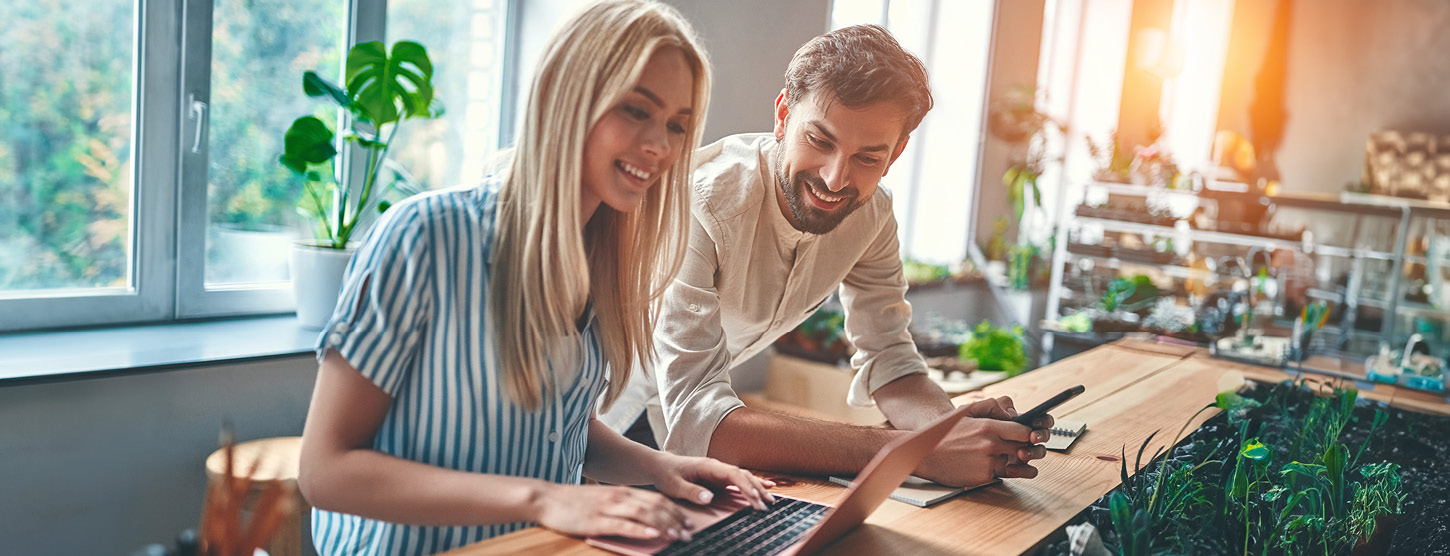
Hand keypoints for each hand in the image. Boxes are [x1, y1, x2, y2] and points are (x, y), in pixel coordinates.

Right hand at [533, 483, 692, 540]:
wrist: (546, 498)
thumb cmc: (575, 502)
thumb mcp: (603, 500)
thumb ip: (623, 507)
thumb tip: (644, 519)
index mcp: (622, 492)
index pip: (656, 499)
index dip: (674, 509)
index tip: (688, 521)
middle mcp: (619, 497)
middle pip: (655, 506)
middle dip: (675, 519)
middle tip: (690, 531)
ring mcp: (608, 508)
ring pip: (643, 515)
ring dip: (664, 525)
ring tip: (678, 535)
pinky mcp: (597, 520)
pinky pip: (623, 525)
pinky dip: (640, 531)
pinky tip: (653, 536)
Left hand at [649, 453, 774, 510]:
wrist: (661, 466)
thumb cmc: (667, 474)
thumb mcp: (674, 486)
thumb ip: (691, 491)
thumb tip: (709, 498)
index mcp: (708, 466)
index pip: (732, 474)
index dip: (745, 485)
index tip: (755, 498)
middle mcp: (717, 467)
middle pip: (742, 476)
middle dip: (756, 489)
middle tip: (766, 505)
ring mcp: (719, 472)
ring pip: (743, 478)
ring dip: (757, 488)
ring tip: (770, 501)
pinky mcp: (719, 479)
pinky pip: (739, 480)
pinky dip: (753, 484)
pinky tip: (767, 487)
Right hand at [914, 397, 1050, 486]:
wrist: (924, 453)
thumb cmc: (944, 431)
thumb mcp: (965, 411)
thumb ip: (991, 406)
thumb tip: (1013, 411)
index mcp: (989, 427)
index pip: (1024, 431)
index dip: (1030, 433)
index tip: (1029, 434)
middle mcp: (991, 445)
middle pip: (1022, 448)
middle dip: (1024, 448)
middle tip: (1020, 447)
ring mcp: (988, 463)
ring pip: (1012, 461)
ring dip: (1009, 459)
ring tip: (997, 455)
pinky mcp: (983, 477)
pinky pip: (999, 473)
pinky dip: (995, 469)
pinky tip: (983, 463)